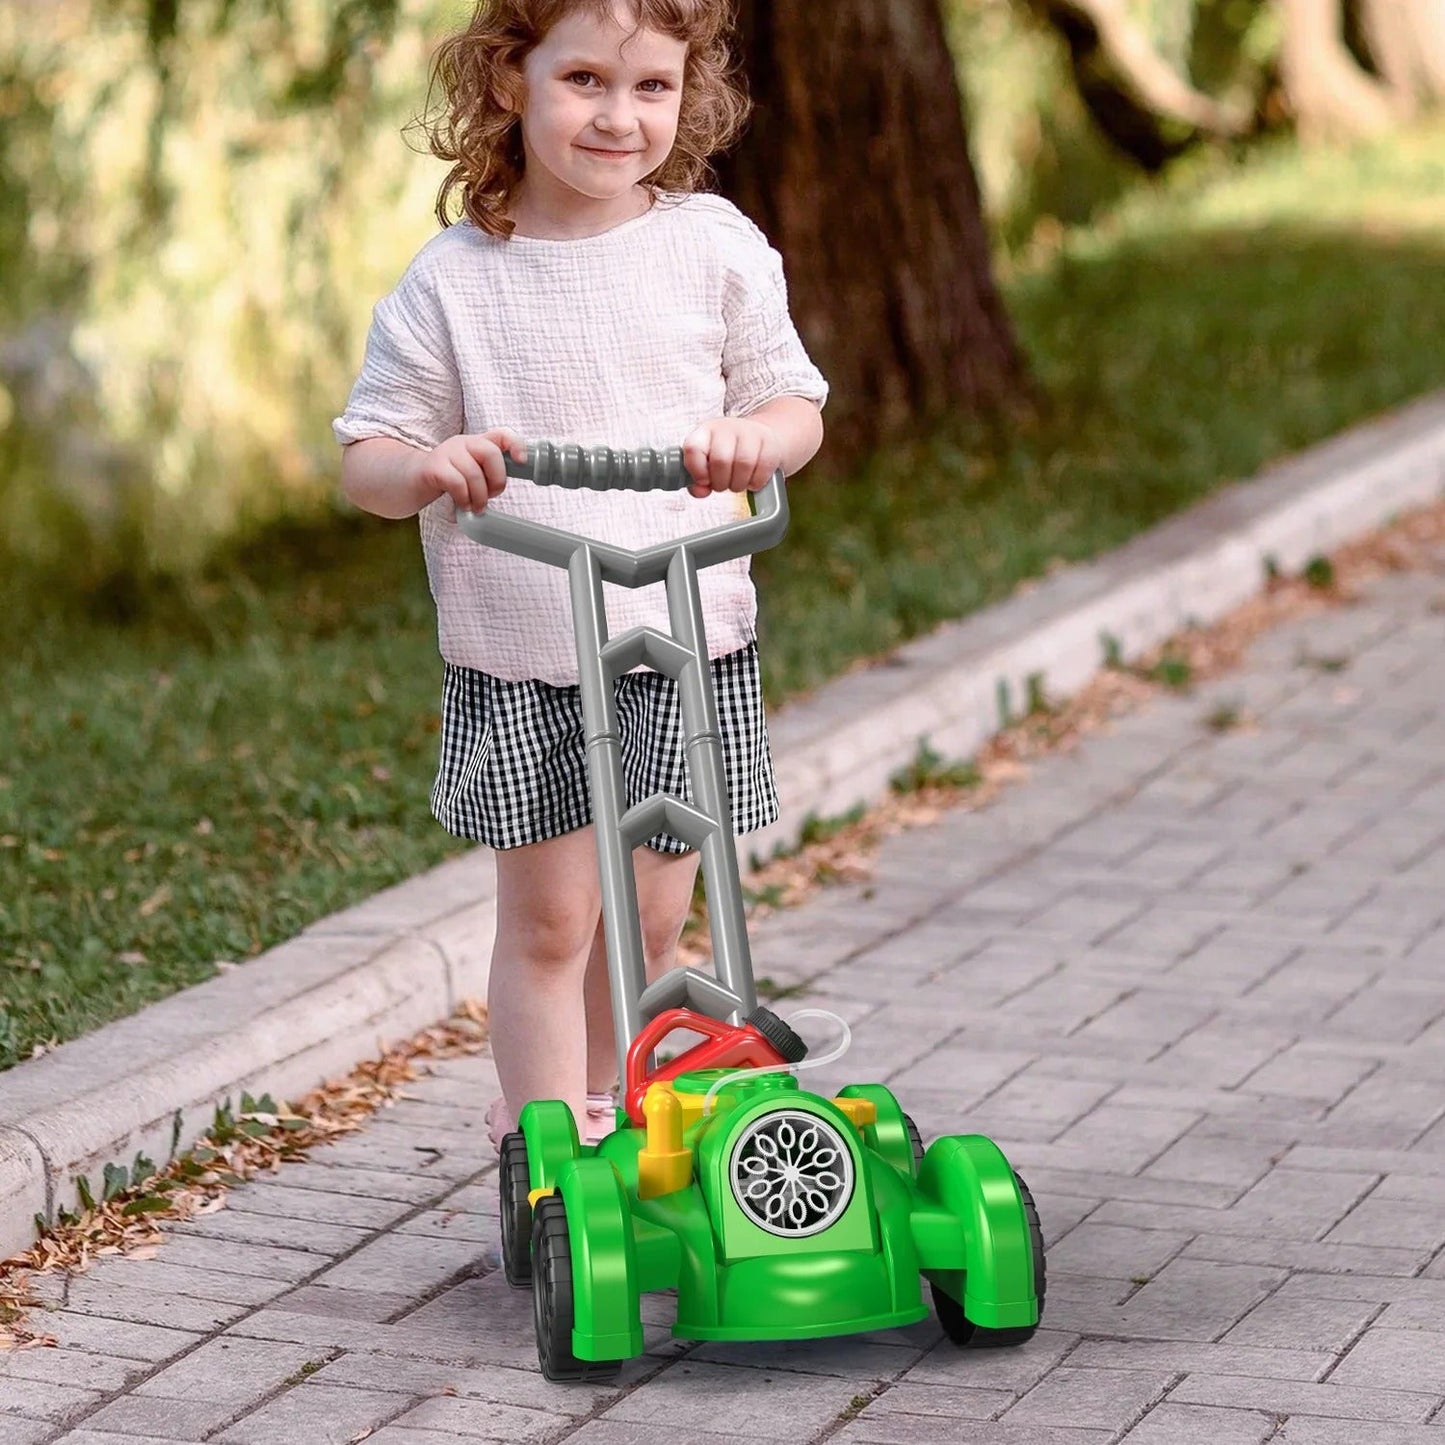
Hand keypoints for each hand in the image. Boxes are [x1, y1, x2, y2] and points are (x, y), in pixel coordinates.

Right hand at [410, 429, 524, 513]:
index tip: (521, 462)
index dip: (516, 445)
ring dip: (479, 496)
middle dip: (497, 480)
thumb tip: (502, 487)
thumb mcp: (469, 473)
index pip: (501, 434)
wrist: (406, 481)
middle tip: (491, 496)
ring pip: (474, 473)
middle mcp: (462, 443)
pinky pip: (457, 483)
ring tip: (476, 507)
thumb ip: (486, 474)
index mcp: (475, 443)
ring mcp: (446, 452)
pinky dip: (464, 499)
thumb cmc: (444, 480)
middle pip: (490, 453)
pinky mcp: (432, 467)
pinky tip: (463, 505)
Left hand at [682, 418, 782, 498]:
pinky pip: (762, 470)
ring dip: (739, 484)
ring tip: (738, 482)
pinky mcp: (770, 443)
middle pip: (720, 460)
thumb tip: (700, 491)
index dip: (697, 471)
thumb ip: (697, 480)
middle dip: (721, 482)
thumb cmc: (730, 454)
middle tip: (724, 484)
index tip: (705, 481)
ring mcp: (750, 432)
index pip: (693, 448)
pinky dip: (756, 483)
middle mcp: (727, 427)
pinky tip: (752, 479)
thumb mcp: (709, 463)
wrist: (762, 438)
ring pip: (743, 464)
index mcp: (705, 431)